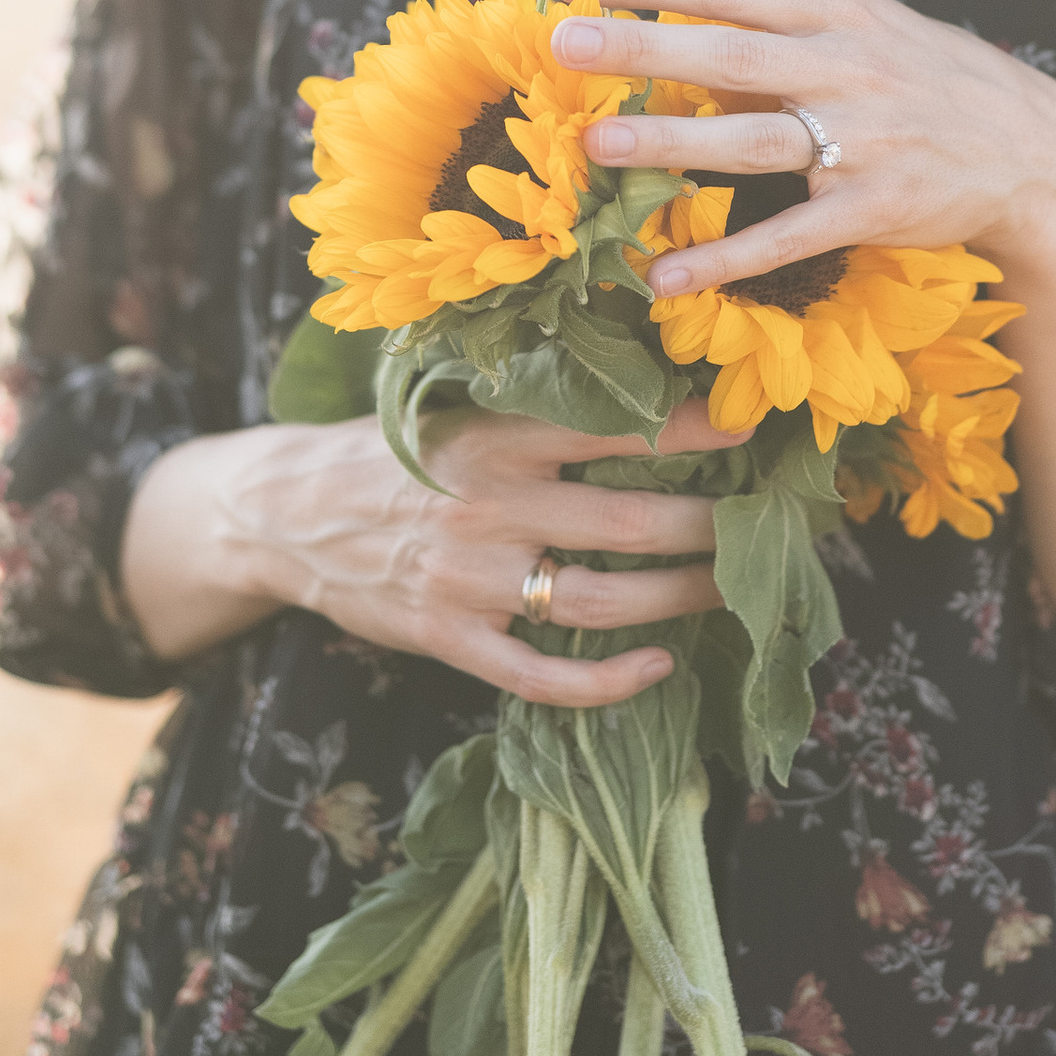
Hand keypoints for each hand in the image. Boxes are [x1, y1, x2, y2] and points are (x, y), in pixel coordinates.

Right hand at [123, 399, 745, 702]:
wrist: (288, 513)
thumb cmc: (394, 450)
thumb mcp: (456, 405)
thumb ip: (536, 401)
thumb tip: (643, 375)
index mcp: (498, 435)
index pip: (615, 429)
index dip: (692, 431)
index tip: (750, 428)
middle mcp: (492, 506)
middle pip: (631, 523)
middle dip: (712, 529)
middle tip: (767, 527)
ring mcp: (471, 580)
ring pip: (601, 603)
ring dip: (680, 601)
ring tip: (732, 592)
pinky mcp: (451, 640)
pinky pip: (543, 676)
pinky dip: (608, 680)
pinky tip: (660, 666)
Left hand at [549, 0, 1055, 293]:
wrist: (1032, 148)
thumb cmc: (922, 72)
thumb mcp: (848, 12)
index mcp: (835, 11)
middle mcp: (847, 67)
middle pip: (733, 52)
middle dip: (646, 47)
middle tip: (564, 42)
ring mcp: (864, 140)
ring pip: (756, 140)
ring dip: (674, 143)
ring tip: (596, 146)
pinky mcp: (876, 209)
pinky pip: (791, 236)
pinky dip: (729, 257)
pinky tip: (665, 276)